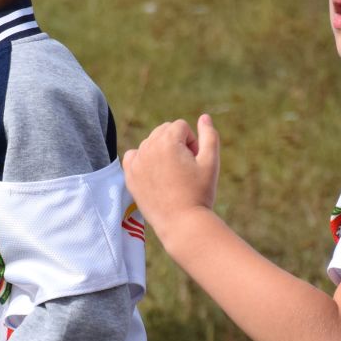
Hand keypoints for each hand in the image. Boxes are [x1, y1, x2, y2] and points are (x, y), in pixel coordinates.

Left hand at [122, 113, 220, 239]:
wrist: (181, 224)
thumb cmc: (199, 193)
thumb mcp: (211, 162)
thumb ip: (209, 136)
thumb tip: (203, 116)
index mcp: (167, 141)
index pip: (181, 126)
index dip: (192, 142)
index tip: (195, 161)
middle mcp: (148, 148)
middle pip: (164, 131)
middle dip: (177, 143)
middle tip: (185, 169)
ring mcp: (136, 162)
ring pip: (150, 143)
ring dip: (162, 151)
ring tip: (172, 175)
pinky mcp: (130, 176)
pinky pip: (134, 155)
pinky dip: (144, 159)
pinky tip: (155, 174)